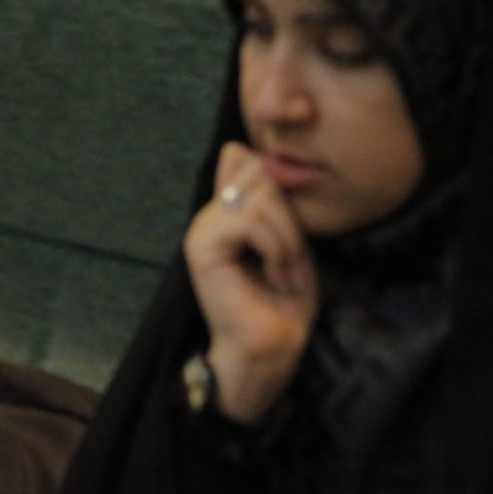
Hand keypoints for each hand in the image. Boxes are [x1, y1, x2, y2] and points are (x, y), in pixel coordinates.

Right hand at [183, 143, 319, 422]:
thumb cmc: (284, 298)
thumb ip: (269, 195)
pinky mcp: (201, 247)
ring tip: (284, 271)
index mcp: (226, 210)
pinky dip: (275, 246)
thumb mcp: (285, 235)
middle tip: (290, 261)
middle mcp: (209, 215)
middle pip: (261, 172)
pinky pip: (250, 219)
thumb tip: (234, 147)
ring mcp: (202, 229)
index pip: (248, 160)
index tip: (291, 239)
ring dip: (287, 237)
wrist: (273, 347)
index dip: (283, 191)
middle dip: (290, 217)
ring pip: (261, 196)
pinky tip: (274, 274)